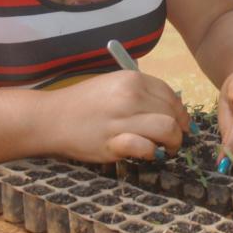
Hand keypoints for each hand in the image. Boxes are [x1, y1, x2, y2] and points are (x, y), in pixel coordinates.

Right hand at [42, 70, 189, 162]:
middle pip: (173, 113)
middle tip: (172, 139)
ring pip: (168, 130)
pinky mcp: (113, 143)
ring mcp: (122, 119)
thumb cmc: (84, 102)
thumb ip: (142, 93)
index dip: (181, 112)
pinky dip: (151, 153)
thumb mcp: (114, 85)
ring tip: (166, 148)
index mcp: (132, 79)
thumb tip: (173, 109)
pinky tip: (146, 153)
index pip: (171, 95)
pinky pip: (146, 148)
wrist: (51, 118)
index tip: (181, 123)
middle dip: (179, 129)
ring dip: (173, 142)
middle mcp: (130, 96)